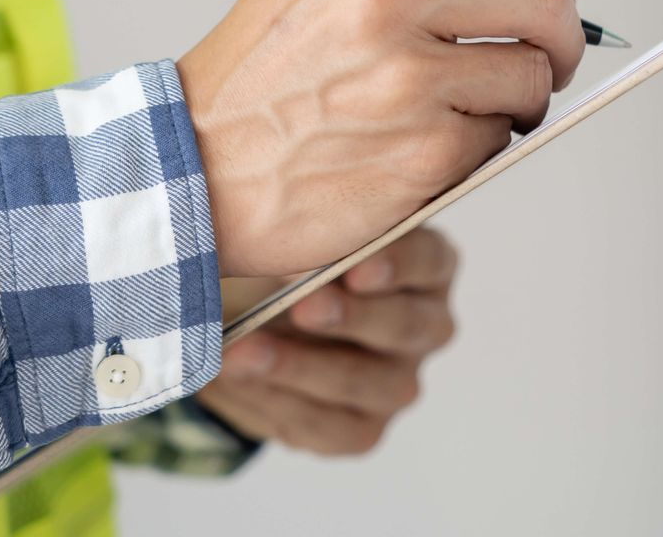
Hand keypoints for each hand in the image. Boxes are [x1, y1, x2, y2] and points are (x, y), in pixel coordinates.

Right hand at [178, 0, 584, 275]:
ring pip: (532, 71)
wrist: (188, 169)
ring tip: (467, 105)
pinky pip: (500, 138)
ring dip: (517, 97)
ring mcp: (405, 74)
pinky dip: (478, 146)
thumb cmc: (262, 75)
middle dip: (561, 31)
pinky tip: (422, 143)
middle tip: (546, 55)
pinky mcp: (422, 151)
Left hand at [197, 229, 460, 454]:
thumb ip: (312, 235)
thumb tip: (287, 236)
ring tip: (243, 352)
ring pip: (367, 384)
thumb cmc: (297, 260)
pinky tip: (234, 380)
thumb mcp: (308, 234)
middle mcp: (426, 325)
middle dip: (351, 318)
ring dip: (301, 368)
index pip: (427, 261)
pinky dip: (278, 404)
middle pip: (405, 326)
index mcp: (428, 266)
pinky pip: (331, 428)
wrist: (263, 319)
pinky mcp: (365, 428)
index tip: (357, 268)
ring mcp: (399, 382)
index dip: (397, 266)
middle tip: (303, 307)